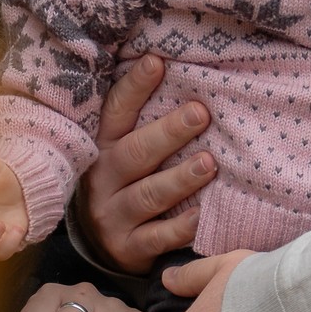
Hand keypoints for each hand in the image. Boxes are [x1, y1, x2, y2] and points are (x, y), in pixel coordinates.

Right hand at [73, 55, 215, 273]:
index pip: (116, 113)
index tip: (157, 62)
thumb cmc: (124, 183)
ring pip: (148, 195)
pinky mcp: (129, 249)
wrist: (102, 244)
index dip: (134, 87)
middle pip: (135, 153)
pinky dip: (180, 228)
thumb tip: (177, 71)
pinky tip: (201, 215)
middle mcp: (103, 180)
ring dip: (180, 179)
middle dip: (168, 133)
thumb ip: (143, 121)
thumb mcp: (121, 150)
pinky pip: (157, 238)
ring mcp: (113, 216)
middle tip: (200, 113)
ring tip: (209, 163)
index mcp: (102, 148)